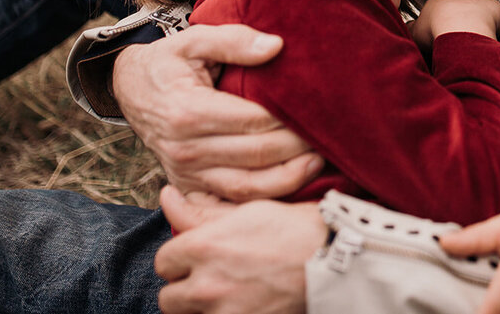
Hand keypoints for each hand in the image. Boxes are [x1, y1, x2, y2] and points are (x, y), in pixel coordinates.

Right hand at [113, 23, 322, 199]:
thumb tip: (276, 46)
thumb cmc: (169, 62)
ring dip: (288, 179)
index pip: (253, 121)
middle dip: (297, 148)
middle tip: (330, 136)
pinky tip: (290, 187)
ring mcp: (185, 172)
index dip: (289, 119)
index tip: (320, 110)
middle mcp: (185, 148)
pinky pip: (231, 202)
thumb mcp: (194, 39)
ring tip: (319, 163)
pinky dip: (262, 200)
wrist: (130, 89)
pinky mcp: (190, 186)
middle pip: (255, 155)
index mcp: (188, 111)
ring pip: (246, 187)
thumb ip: (234, 40)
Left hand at [155, 185, 326, 313]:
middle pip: (169, 299)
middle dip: (185, 288)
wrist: (336, 260)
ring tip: (226, 294)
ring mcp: (224, 313)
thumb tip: (167, 196)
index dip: (179, 259)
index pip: (163, 262)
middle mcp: (206, 285)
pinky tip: (244, 305)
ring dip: (202, 307)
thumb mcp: (246, 210)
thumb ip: (199, 212)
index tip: (196, 257)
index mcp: (203, 248)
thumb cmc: (294, 228)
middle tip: (208, 279)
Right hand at [409, 0, 499, 48]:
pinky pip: (497, 17)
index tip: (442, 32)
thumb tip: (409, 28)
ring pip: (480, 12)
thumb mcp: (414, 32)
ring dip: (478, 23)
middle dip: (460, 22)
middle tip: (458, 39)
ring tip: (473, 41)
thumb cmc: (437, 30)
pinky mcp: (495, 8)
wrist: (460, 29)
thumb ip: (411, 28)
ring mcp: (478, 0)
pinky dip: (496, 26)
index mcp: (439, 0)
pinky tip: (488, 37)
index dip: (442, 21)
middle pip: (461, 8)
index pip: (441, 8)